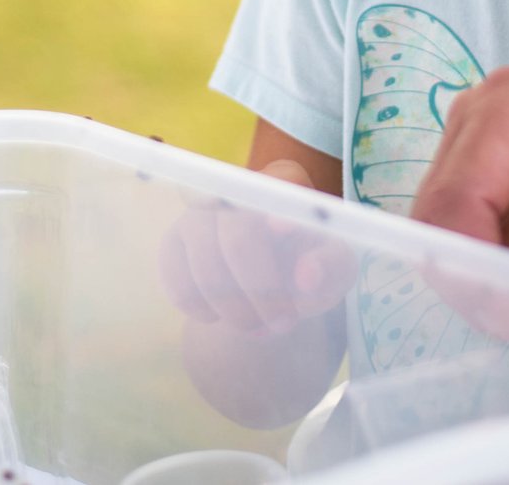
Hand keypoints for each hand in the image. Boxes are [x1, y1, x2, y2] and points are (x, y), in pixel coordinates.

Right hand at [159, 160, 357, 336]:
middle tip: (282, 324)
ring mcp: (198, 214)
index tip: (283, 228)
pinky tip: (222, 315)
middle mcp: (235, 190)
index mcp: (282, 184)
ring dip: (235, 310)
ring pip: (206, 268)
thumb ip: (332, 268)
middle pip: (239, 238)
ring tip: (259, 328)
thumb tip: (308, 276)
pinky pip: (179, 284)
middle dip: (261, 291)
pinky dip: (203, 311)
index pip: (276, 181)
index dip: (275, 204)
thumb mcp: (335, 269)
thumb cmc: (308, 267)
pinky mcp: (173, 243)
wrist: (266, 287)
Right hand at [411, 61, 508, 280]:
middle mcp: (477, 123)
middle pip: (440, 219)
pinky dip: (500, 268)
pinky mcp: (495, 180)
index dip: (472, 269)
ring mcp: (481, 150)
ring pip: (451, 233)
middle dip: (476, 278)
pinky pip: (476, 235)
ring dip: (487, 277)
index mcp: (507, 110)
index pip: (454, 201)